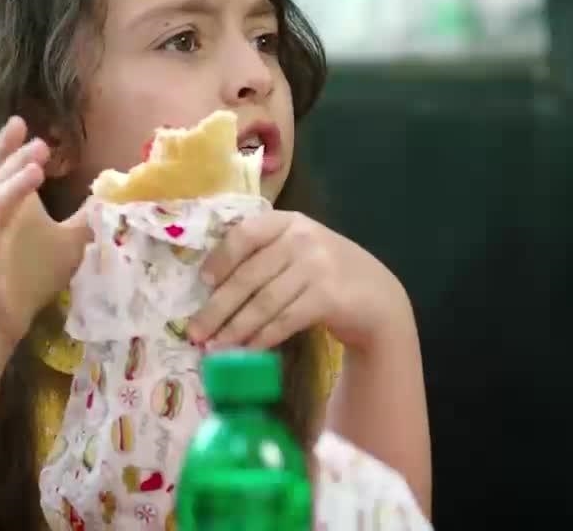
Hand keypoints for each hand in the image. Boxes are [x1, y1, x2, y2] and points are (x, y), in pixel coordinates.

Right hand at [0, 116, 92, 343]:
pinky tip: (18, 199)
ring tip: (38, 164)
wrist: (4, 318)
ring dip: (14, 178)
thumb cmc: (33, 277)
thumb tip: (113, 195)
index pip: (9, 167)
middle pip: (0, 173)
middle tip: (43, 141)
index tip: (24, 121)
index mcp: (16, 206)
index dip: (13, 144)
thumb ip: (87, 218)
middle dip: (18, 154)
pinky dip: (1, 206)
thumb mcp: (71, 242)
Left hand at [187, 210, 408, 351]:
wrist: (377, 295)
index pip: (244, 235)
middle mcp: (302, 239)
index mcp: (287, 222)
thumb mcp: (297, 250)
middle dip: (218, 308)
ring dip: (235, 329)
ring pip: (264, 302)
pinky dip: (262, 338)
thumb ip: (263, 255)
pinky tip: (247, 351)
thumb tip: (210, 286)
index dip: (220, 260)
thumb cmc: (324, 272)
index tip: (202, 283)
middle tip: (196, 331)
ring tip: (215, 347)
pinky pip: (284, 320)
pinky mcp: (328, 297)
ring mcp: (317, 266)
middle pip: (248, 276)